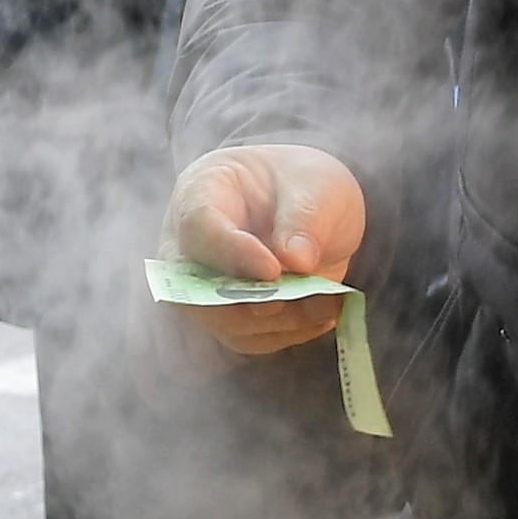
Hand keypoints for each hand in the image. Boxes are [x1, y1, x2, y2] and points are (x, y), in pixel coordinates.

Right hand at [159, 145, 365, 356]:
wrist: (308, 204)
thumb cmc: (301, 181)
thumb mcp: (315, 183)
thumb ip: (305, 216)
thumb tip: (296, 260)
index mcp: (201, 191)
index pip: (199, 227)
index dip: (231, 253)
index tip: (273, 270)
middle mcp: (188, 245)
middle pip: (195, 289)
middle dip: (251, 303)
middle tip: (306, 298)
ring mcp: (204, 285)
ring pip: (224, 322)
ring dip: (279, 322)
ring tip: (328, 306)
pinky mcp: (228, 314)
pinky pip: (249, 337)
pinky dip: (289, 333)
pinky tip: (324, 316)